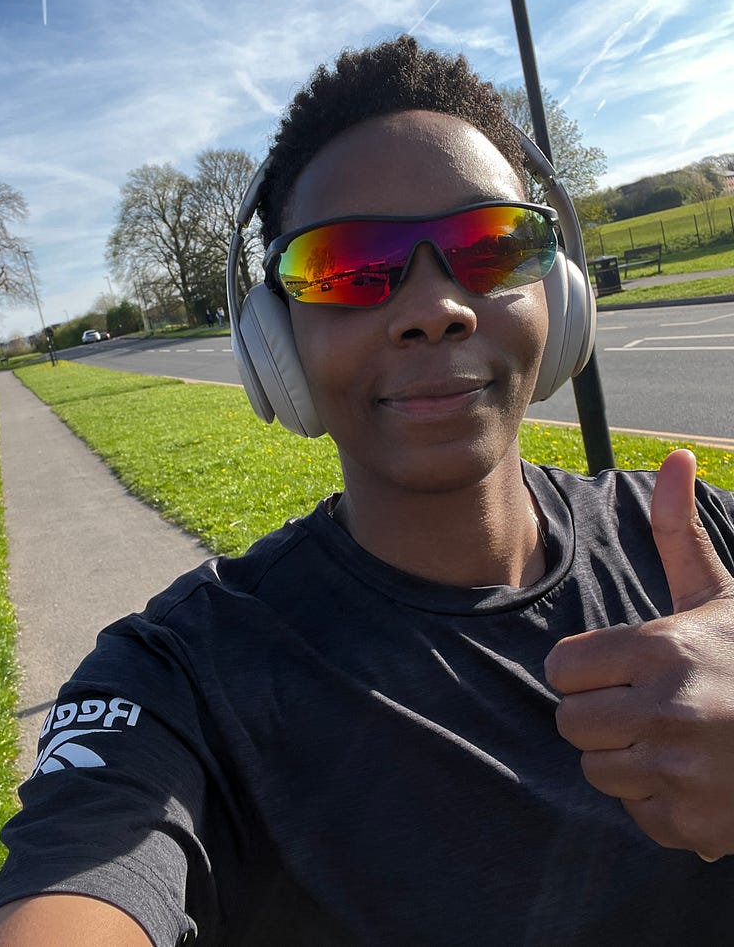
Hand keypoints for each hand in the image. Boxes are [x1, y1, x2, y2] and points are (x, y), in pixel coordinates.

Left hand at [544, 449, 733, 859]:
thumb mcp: (720, 594)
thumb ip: (680, 532)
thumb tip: (678, 456)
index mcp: (663, 650)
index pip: (562, 669)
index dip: (586, 669)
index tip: (619, 668)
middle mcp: (669, 711)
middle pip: (570, 723)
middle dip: (600, 714)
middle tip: (647, 705)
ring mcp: (683, 773)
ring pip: (598, 771)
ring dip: (627, 758)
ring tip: (674, 738)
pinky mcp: (695, 825)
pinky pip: (636, 812)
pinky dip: (658, 801)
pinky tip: (695, 776)